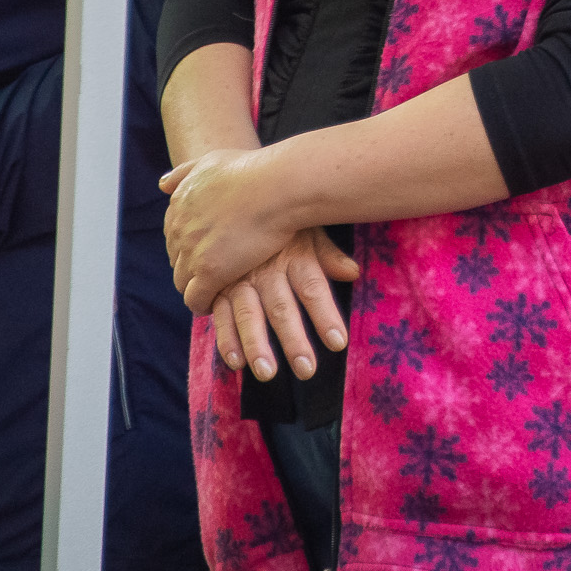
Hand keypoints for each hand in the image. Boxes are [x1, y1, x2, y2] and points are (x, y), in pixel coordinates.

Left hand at [160, 145, 301, 313]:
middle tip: (216, 270)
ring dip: (196, 287)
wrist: (276, 186)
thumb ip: (185, 173)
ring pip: (182, 282)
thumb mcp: (211, 161)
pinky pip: (195, 299)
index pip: (174, 235)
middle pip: (176, 259)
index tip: (209, 250)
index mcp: (178, 203)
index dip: (192, 244)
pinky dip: (203, 304)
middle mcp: (179, 228)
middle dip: (192, 266)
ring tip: (217, 290)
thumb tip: (162, 186)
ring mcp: (192, 251)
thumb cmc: (253, 170)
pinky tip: (216, 304)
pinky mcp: (209, 272)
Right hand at [203, 228, 362, 381]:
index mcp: (293, 256)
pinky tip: (235, 361)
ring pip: (249, 315)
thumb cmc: (279, 218)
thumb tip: (353, 273)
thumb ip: (328, 254)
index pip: (313, 288)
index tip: (338, 343)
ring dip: (257, 345)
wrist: (233, 198)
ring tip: (268, 373)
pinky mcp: (217, 285)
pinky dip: (226, 338)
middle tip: (306, 370)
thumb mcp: (306, 229)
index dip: (325, 314)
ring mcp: (239, 278)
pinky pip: (221, 314)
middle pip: (282, 308)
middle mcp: (267, 270)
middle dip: (294, 340)